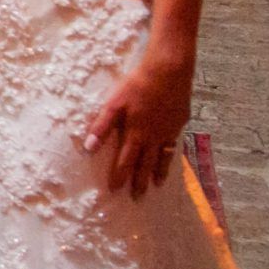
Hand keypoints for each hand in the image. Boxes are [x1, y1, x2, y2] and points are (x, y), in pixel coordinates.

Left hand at [84, 50, 192, 197]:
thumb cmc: (137, 85)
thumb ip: (102, 126)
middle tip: (137, 197)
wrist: (169, 71)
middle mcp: (153, 136)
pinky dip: (171, 156)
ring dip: (158, 172)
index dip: (120, 175)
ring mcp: (169, 130)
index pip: (126, 160)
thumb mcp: (114, 103)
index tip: (115, 190)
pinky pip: (174, 145)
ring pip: (162, 157)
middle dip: (140, 181)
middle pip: (145, 163)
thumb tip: (88, 147)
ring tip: (156, 185)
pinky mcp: (179, 122)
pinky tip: (169, 158)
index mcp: (136, 132)